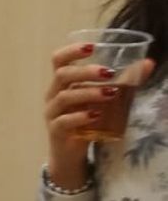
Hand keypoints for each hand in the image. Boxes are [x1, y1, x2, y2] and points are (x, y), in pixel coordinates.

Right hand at [45, 42, 152, 181]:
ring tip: (110, 93)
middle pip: (62, 75)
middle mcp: (53, 95)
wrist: (70, 154)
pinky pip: (64, 121)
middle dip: (86, 71)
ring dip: (88, 93)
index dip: (72, 51)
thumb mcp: (101, 99)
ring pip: (64, 97)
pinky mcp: (55, 131)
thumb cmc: (85, 121)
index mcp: (62, 83)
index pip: (58, 60)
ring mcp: (52, 113)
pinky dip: (80, 117)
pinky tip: (96, 116)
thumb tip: (148, 63)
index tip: (92, 47)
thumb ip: (122, 81)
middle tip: (109, 72)